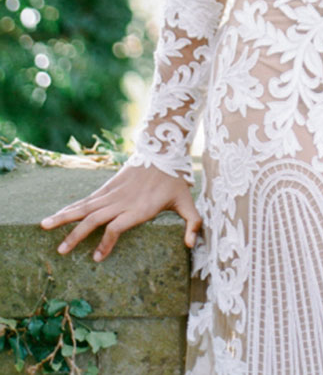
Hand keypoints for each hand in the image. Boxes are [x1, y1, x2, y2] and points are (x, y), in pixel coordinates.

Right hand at [40, 162, 200, 261]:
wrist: (163, 149)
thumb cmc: (175, 180)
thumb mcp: (187, 200)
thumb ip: (192, 222)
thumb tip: (193, 244)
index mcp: (139, 207)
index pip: (117, 226)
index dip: (106, 242)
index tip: (97, 258)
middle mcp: (122, 201)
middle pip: (94, 218)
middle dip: (76, 235)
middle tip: (60, 251)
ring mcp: (113, 192)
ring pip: (85, 206)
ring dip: (64, 217)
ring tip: (44, 227)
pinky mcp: (108, 187)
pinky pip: (87, 199)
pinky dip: (71, 207)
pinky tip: (57, 215)